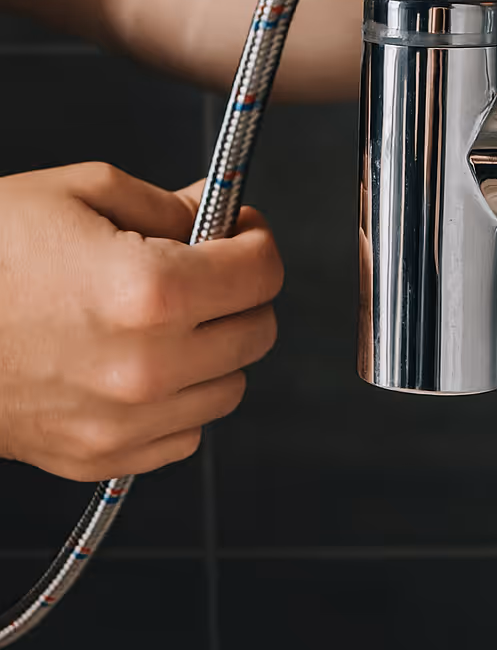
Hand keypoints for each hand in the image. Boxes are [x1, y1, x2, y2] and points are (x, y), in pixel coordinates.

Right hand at [0, 163, 281, 480]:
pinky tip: (142, 359)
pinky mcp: (100, 457)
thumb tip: (217, 211)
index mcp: (151, 290)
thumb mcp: (81, 192)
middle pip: (258, 329)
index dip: (256, 238)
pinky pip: (185, 432)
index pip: (262, 270)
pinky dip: (181, 397)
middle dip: (241, 290)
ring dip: (216, 345)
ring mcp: (125, 420)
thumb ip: (167, 204)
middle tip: (206, 264)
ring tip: (167, 314)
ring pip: (231, 385)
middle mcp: (148, 365)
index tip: (241, 227)